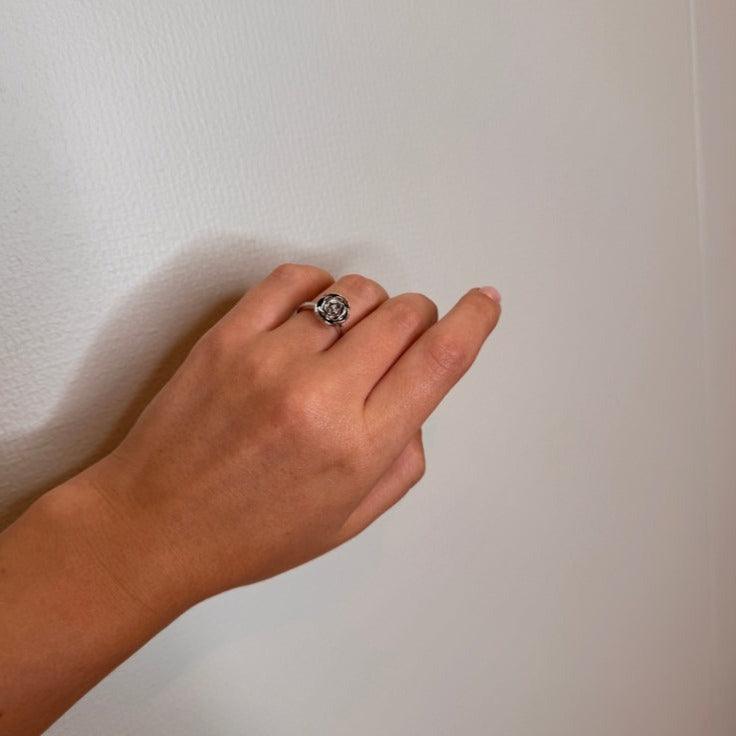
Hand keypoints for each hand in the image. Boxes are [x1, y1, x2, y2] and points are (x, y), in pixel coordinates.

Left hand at [70, 264, 500, 610]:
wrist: (155, 525)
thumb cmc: (249, 533)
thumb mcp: (349, 519)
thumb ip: (402, 460)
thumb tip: (417, 401)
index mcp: (358, 448)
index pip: (440, 362)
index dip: (473, 323)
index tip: (483, 303)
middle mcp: (320, 396)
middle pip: (404, 316)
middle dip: (419, 320)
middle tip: (402, 342)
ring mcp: (270, 359)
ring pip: (355, 292)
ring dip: (371, 307)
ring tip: (350, 339)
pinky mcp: (229, 336)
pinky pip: (295, 278)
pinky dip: (320, 286)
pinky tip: (315, 312)